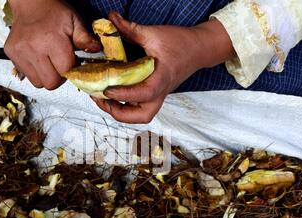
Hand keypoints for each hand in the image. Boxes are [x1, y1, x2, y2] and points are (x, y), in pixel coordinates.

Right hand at [5, 0, 100, 88]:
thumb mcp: (75, 22)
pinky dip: (34, 71)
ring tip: (48, 61)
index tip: (71, 61)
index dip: (71, 70)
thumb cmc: (55, 14)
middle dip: (58, 77)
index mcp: (52, 40)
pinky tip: (38, 58)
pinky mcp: (11, 54)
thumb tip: (96, 50)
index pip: (65, 71)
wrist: (31, 3)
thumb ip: (85, 39)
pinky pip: (26, 75)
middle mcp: (33, 48)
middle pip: (50, 83)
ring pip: (37, 83)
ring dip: (45, 76)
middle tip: (59, 64)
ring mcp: (20, 52)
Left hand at [92, 11, 235, 123]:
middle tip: (102, 99)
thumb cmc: (180, 43)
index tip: (106, 88)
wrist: (199, 48)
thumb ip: (130, 29)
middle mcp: (160, 92)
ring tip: (104, 99)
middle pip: (141, 116)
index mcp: (161, 80)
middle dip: (120, 112)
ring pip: (141, 115)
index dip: (122, 94)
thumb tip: (111, 18)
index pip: (142, 94)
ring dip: (121, 112)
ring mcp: (158, 95)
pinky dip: (125, 105)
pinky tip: (113, 93)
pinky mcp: (156, 93)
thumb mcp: (154, 34)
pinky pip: (140, 107)